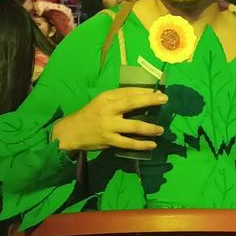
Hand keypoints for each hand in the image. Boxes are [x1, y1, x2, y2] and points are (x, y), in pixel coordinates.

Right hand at [50, 87, 167, 152]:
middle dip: (150, 100)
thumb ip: (118, 100)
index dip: (145, 91)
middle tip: (165, 100)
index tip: (158, 91)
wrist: (71, 132)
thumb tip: (142, 97)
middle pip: (132, 103)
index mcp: (106, 97)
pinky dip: (142, 144)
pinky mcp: (109, 140)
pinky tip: (152, 144)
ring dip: (150, 128)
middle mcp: (108, 109)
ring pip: (134, 126)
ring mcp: (109, 125)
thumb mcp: (101, 102)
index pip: (128, 91)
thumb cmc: (90, 115)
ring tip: (161, 129)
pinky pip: (129, 143)